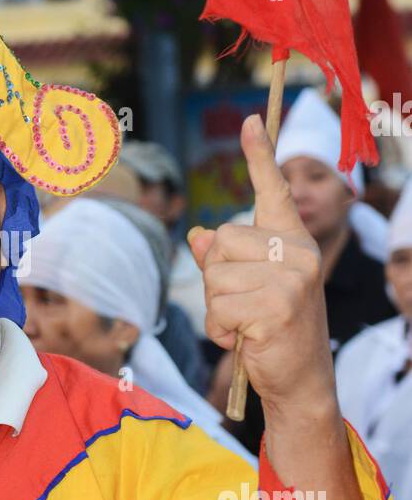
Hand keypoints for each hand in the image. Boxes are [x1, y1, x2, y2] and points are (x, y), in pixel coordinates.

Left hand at [187, 114, 336, 418]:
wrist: (301, 380)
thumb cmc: (272, 330)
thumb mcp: (248, 288)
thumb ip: (224, 259)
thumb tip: (198, 235)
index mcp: (292, 241)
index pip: (274, 191)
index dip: (259, 155)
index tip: (250, 119)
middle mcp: (298, 252)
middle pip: (221, 240)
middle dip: (217, 278)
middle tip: (242, 306)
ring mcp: (291, 279)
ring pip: (215, 276)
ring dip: (217, 309)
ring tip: (245, 325)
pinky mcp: (276, 306)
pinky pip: (217, 308)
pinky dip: (219, 330)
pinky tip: (244, 340)